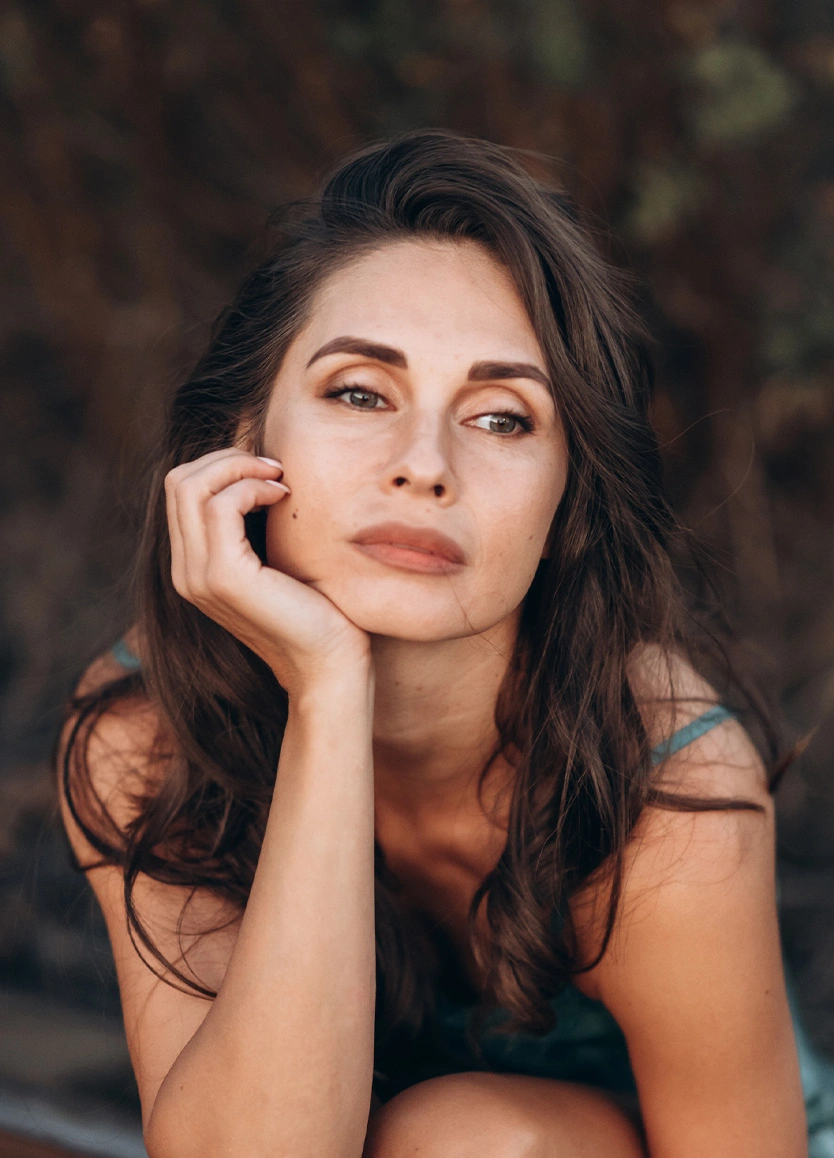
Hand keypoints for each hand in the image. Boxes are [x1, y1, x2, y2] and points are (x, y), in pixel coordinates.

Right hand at [165, 449, 370, 694]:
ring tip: (279, 480)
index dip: (222, 465)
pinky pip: (221, 506)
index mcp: (194, 566)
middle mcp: (186, 571)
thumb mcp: (277, 561)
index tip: (268, 472)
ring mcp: (199, 576)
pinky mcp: (224, 578)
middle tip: (274, 468)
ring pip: (191, 486)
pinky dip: (251, 488)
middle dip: (227, 458)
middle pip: (179, 481)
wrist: (329, 664)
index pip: (181, 490)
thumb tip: (262, 473)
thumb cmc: (316, 612)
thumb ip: (256, 528)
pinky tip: (282, 497)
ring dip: (239, 468)